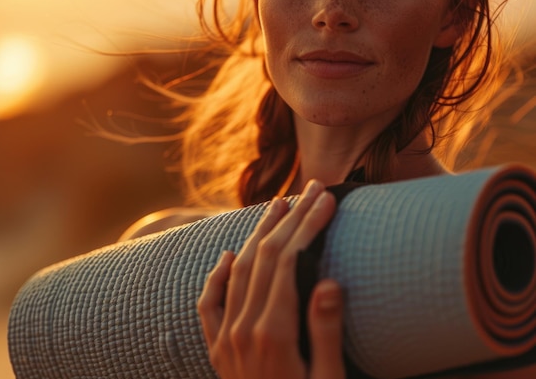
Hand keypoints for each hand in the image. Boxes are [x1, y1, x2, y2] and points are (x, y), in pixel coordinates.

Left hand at [197, 180, 345, 378]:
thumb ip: (326, 333)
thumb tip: (330, 282)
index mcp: (273, 333)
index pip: (288, 260)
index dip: (307, 224)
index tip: (327, 199)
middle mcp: (243, 329)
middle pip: (264, 257)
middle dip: (289, 218)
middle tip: (310, 189)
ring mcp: (226, 340)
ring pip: (239, 272)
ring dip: (258, 235)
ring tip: (276, 205)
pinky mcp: (218, 352)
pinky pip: (210, 306)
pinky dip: (217, 277)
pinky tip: (227, 256)